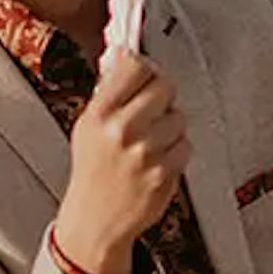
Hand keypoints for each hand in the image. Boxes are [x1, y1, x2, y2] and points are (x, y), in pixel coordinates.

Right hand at [48, 49, 187, 273]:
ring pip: (179, 116)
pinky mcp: (165, 172)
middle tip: (152, 109)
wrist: (95, 219)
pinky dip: (176, 151)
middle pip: (165, 86)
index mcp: (99, 114)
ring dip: (170, 126)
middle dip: (162, 95)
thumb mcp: (87, 126)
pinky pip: (185, 145)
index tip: (145, 77)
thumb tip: (125, 54)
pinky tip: (158, 160)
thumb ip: (109, 91)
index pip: (135, 66)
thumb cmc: (93, 171)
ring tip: (151, 142)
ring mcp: (146, 152)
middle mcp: (122, 130)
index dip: (145, 70)